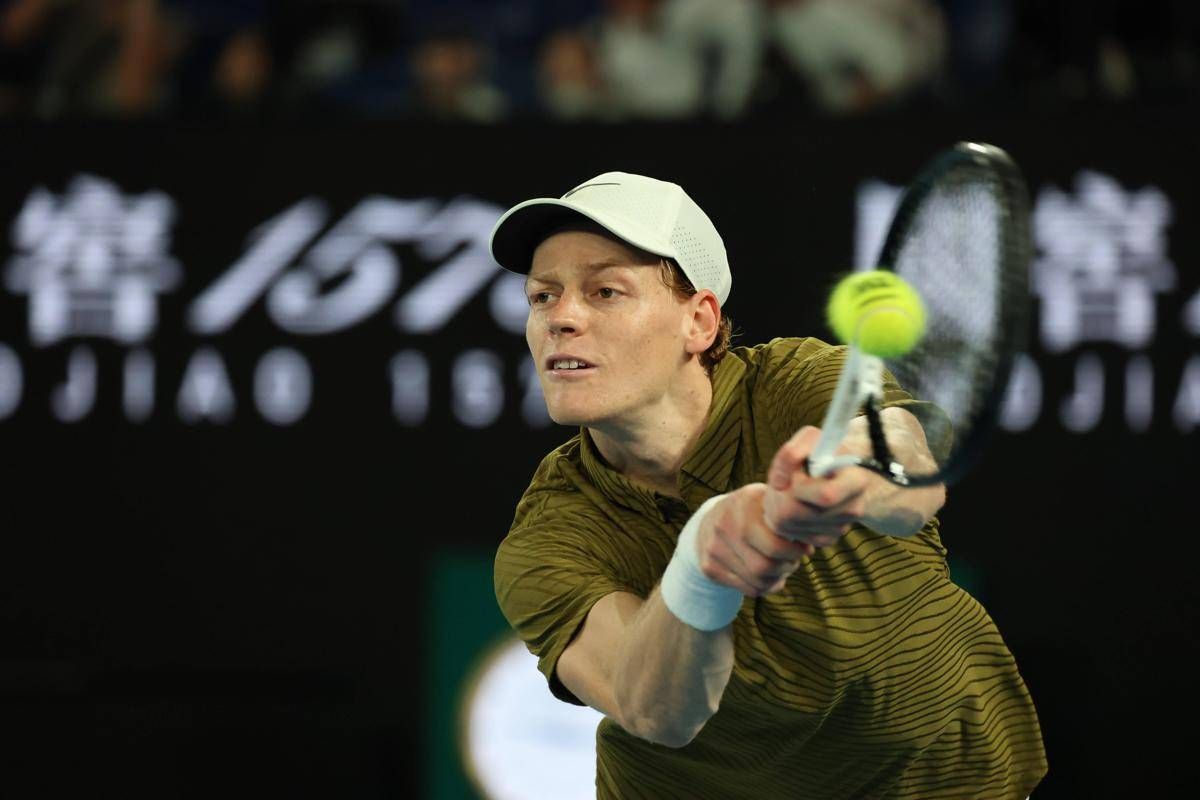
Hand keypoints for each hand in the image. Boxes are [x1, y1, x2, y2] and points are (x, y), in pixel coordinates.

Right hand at [693, 485, 814, 596]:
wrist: (710, 520)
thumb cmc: (752, 511)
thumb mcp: (768, 500)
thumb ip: (789, 513)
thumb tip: (814, 539)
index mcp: (744, 506)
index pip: (776, 545)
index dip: (796, 552)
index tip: (805, 549)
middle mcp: (724, 526)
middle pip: (765, 567)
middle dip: (788, 567)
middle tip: (794, 561)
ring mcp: (713, 548)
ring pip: (758, 582)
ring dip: (777, 579)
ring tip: (782, 567)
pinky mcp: (709, 568)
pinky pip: (747, 590)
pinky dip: (764, 587)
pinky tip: (768, 575)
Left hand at [762, 425, 871, 548]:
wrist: (831, 468)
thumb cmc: (819, 451)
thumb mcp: (808, 439)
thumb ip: (790, 454)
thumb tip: (779, 484)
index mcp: (856, 481)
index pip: (826, 496)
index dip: (799, 488)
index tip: (794, 475)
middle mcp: (855, 508)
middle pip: (801, 514)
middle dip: (781, 497)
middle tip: (781, 485)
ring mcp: (842, 526)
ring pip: (793, 527)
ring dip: (779, 509)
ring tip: (786, 491)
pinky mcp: (828, 538)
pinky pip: (795, 536)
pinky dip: (786, 522)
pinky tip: (792, 505)